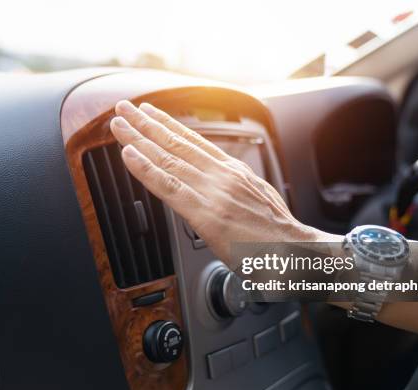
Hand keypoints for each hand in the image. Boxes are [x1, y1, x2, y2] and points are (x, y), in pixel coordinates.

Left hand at [109, 100, 334, 266]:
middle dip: (146, 123)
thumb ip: (233, 189)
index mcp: (233, 171)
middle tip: (123, 108)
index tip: (149, 112)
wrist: (299, 253)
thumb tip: (218, 187)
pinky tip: (129, 156)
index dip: (168, 124)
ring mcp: (213, 192)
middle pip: (176, 143)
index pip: (194, 142)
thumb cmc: (279, 235)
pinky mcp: (207, 214)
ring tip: (119, 124)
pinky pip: (169, 187)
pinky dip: (146, 169)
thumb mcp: (257, 199)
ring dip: (139, 139)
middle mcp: (222, 175)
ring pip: (168, 159)